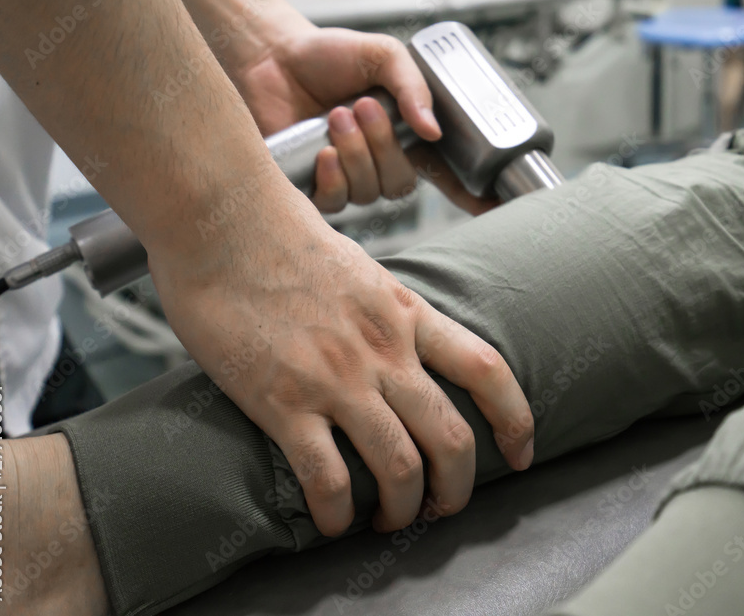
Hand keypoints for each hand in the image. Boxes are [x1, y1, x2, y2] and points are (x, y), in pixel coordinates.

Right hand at [148, 180, 534, 535]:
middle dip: (458, 490)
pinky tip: (333, 522)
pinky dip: (338, 516)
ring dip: (403, 511)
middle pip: (452, 438)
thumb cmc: (284, 238)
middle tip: (444, 509)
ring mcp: (337, 378)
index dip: (516, 420)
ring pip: (400, 469)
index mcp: (407, 314)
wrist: (222, 221)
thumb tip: (402, 347)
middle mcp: (384, 351)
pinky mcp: (283, 401)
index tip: (521, 453)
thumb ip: (388, 314)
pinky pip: (327, 479)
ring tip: (389, 522)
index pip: (487, 370)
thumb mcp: (363, 271)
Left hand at [233, 16, 488, 213]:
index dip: (474, 195)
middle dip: (384, 147)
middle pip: (402, 184)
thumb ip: (412, 86)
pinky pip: (336, 204)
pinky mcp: (313, 188)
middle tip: (362, 106)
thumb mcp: (383, 54)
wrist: (275, 55)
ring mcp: (348, 179)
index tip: (495, 203)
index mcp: (406, 137)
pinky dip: (334, 178)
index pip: (448, 176)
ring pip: (369, 193)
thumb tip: (433, 131)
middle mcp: (380, 163)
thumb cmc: (331, 55)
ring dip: (355, 153)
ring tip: (336, 115)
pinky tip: (324, 151)